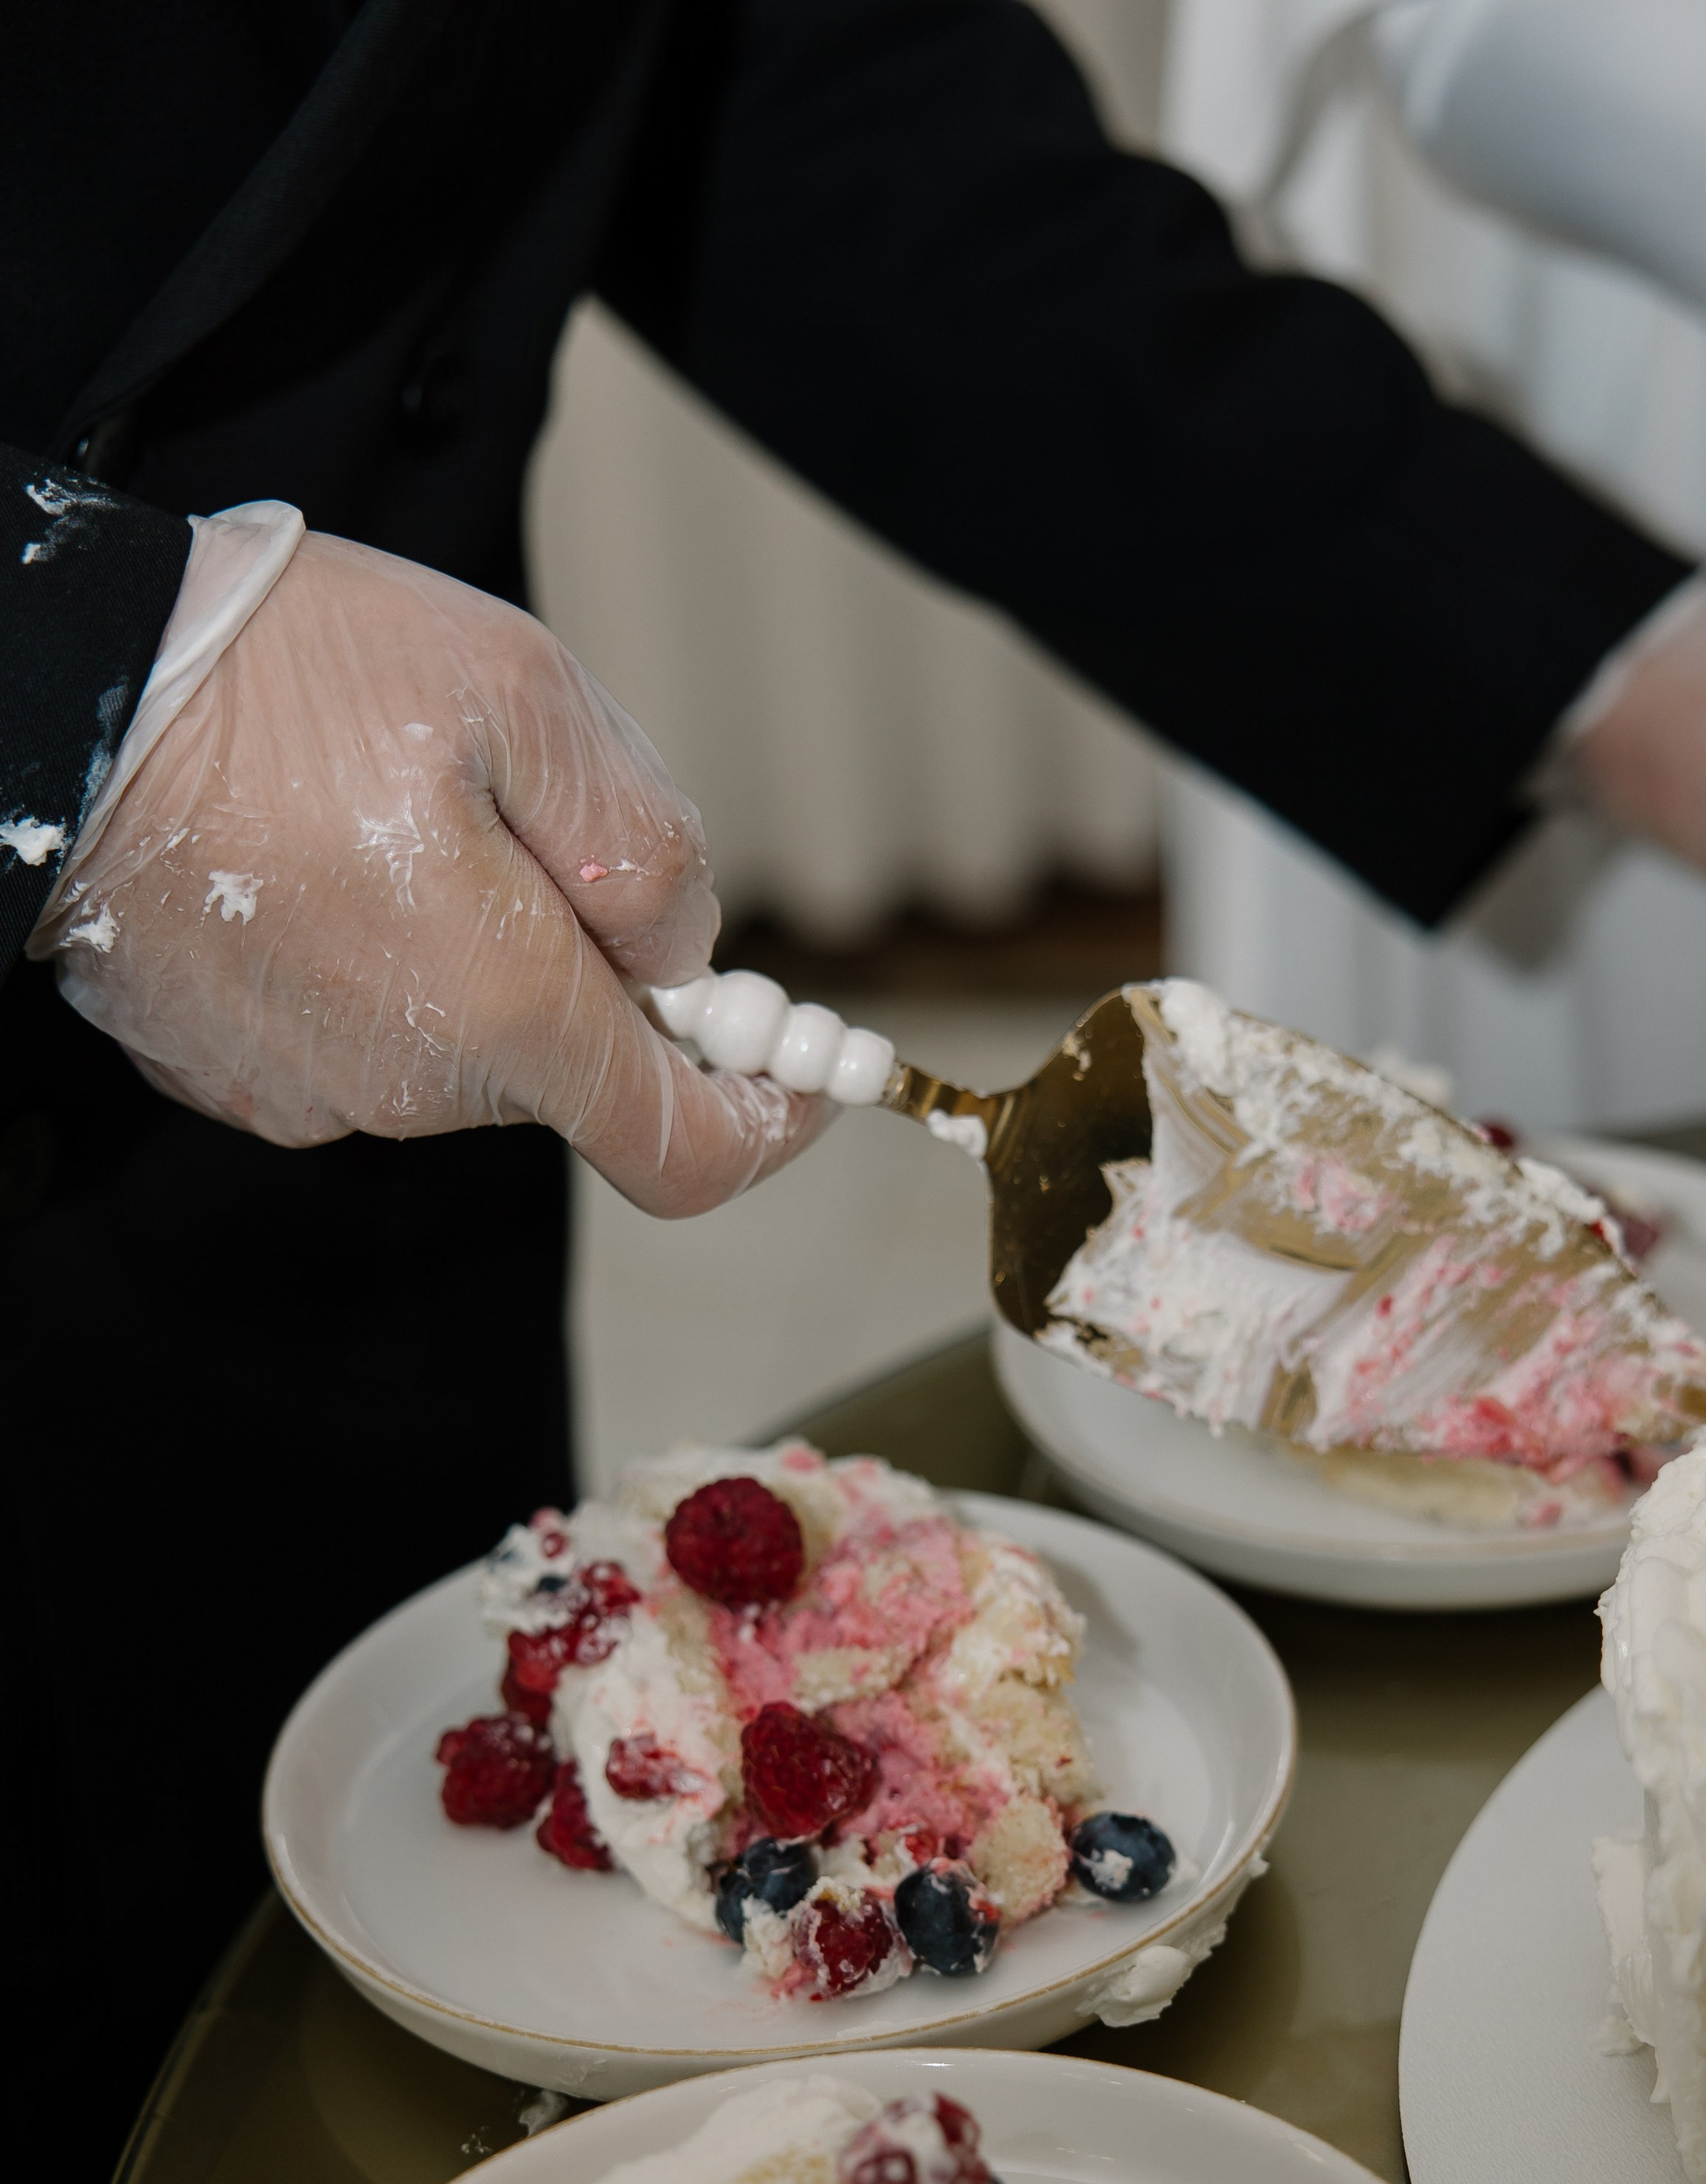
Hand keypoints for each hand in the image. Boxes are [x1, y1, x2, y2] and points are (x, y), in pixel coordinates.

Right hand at [28, 533, 827, 1213]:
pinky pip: (360, 1034)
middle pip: (570, 1072)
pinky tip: (315, 854)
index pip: (684, 1152)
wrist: (54, 700)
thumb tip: (684, 950)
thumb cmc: (285, 679)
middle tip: (539, 830)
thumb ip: (645, 845)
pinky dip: (376, 960)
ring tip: (392, 812)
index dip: (766, 1122)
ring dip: (475, 951)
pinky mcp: (235, 1075)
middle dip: (593, 972)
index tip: (801, 1070)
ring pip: (464, 1046)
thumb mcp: (524, 698)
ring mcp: (315, 1095)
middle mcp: (414, 1091)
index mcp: (507, 1017)